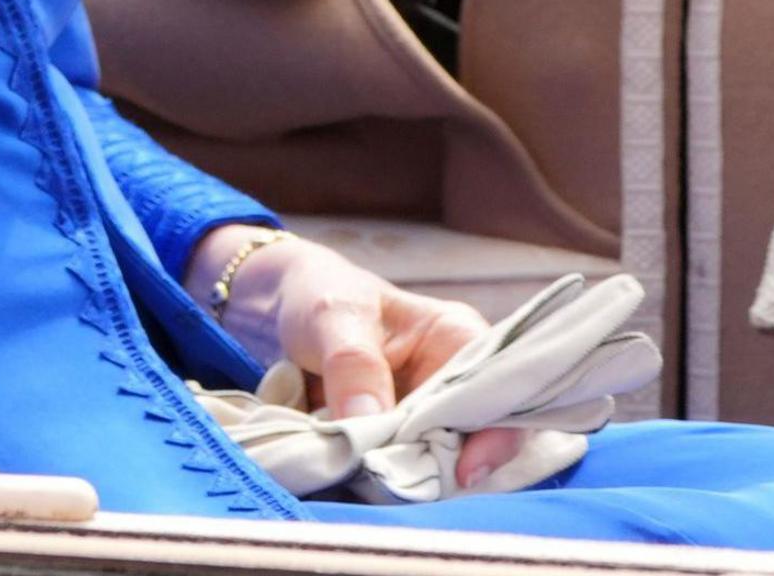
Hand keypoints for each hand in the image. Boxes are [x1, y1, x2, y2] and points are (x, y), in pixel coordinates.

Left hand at [190, 226, 522, 487]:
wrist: (275, 309)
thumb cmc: (318, 294)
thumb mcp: (333, 317)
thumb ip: (353, 364)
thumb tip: (369, 423)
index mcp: (457, 339)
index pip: (498, 393)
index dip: (493, 436)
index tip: (463, 472)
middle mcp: (450, 382)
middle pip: (472, 440)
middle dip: (438, 466)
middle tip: (394, 478)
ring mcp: (422, 415)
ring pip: (433, 463)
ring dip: (401, 476)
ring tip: (363, 473)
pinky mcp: (392, 439)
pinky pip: (396, 470)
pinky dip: (373, 476)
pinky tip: (348, 470)